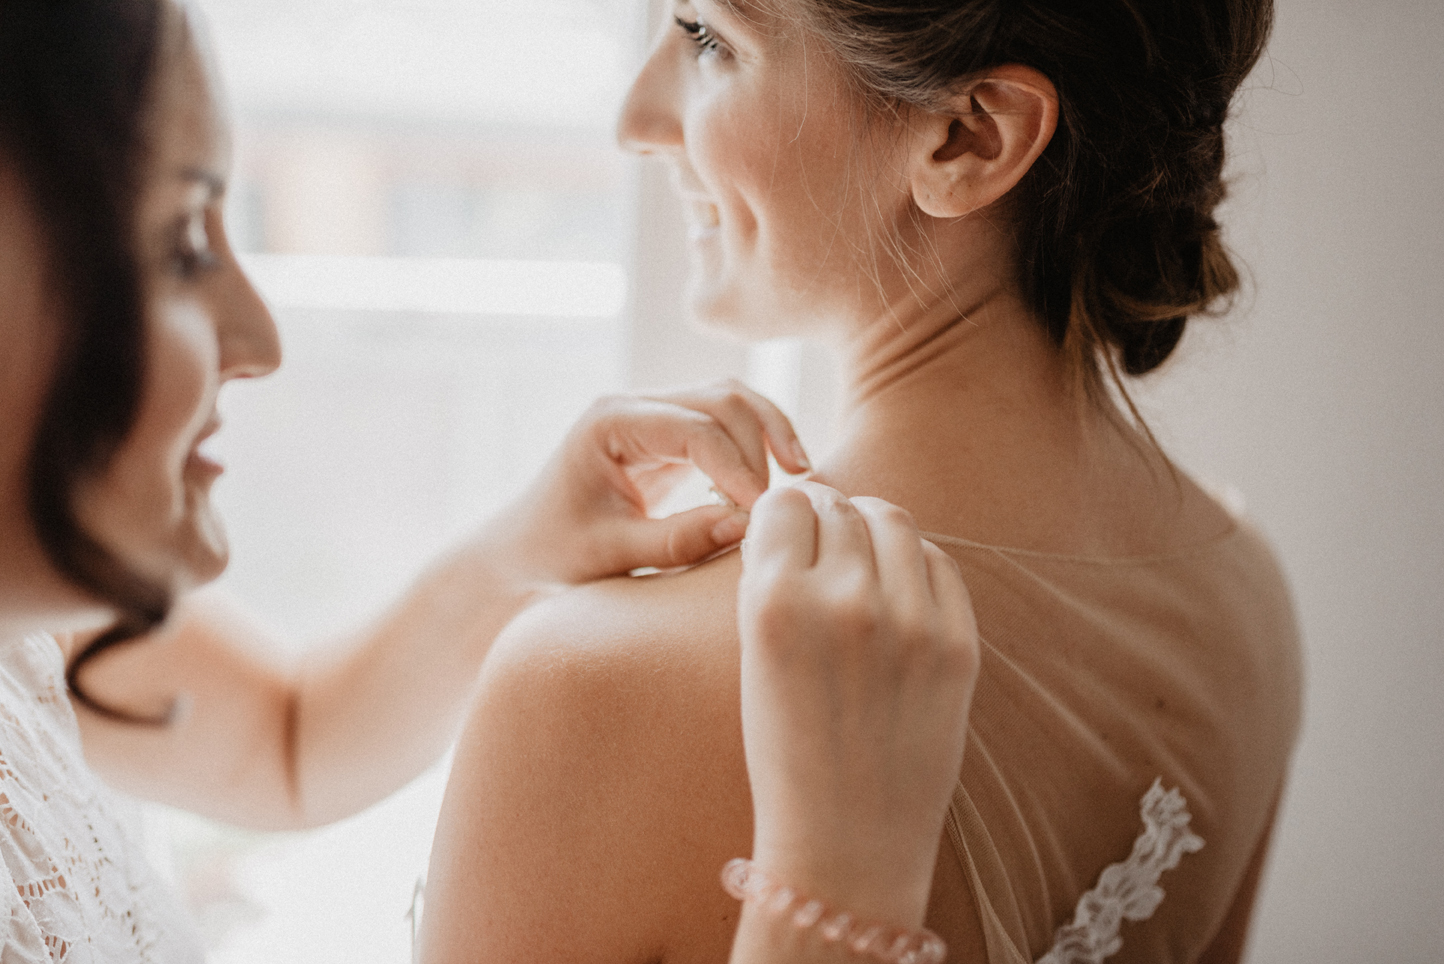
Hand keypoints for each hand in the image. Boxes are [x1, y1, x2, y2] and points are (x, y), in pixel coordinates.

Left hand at [491, 380, 809, 587]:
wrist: (519, 556)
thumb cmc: (553, 558)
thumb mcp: (611, 556)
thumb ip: (677, 540)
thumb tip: (747, 524)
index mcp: (607, 424)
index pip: (693, 430)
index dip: (738, 468)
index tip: (764, 516)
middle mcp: (631, 406)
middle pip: (721, 399)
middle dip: (761, 446)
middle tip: (780, 508)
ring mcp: (652, 414)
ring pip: (731, 400)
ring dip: (770, 434)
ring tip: (802, 480)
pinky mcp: (669, 435)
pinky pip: (727, 423)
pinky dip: (760, 445)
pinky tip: (783, 481)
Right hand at [736, 482, 978, 929]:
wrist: (846, 841)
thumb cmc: (786, 746)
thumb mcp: (753, 654)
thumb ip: (774, 574)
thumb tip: (804, 500)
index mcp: (774, 605)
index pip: (785, 502)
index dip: (783, 516)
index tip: (785, 536)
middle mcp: (843, 604)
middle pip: (841, 506)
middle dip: (828, 521)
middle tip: (824, 555)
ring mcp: (909, 623)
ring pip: (894, 521)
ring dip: (873, 531)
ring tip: (862, 565)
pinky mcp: (957, 645)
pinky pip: (938, 563)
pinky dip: (914, 565)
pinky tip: (897, 595)